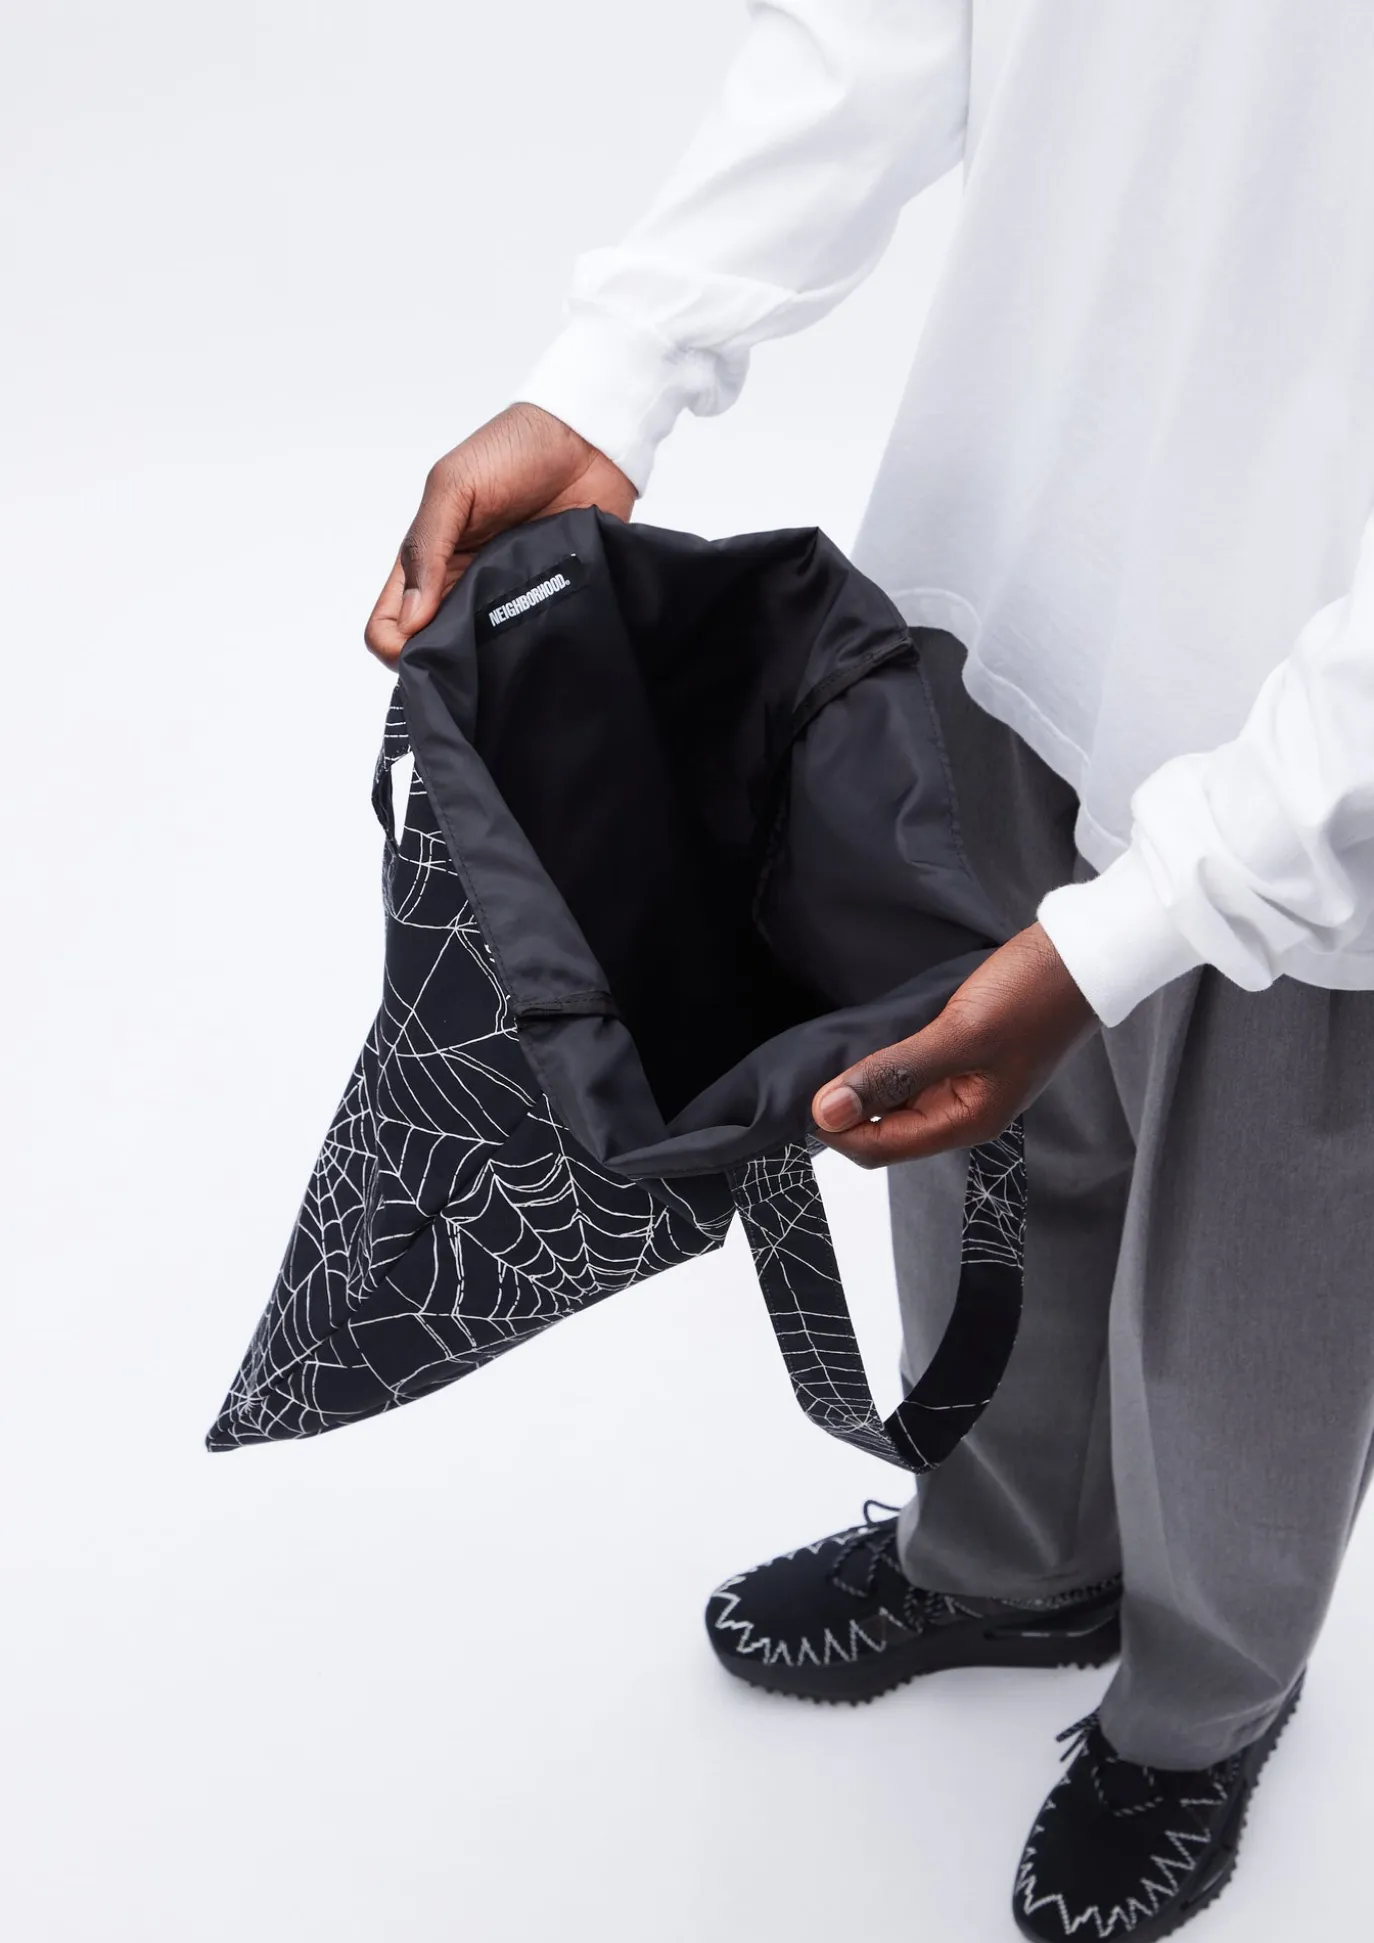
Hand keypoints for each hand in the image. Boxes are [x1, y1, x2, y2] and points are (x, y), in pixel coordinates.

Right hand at [364, 402, 636, 664]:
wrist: (587, 441)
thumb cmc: (513, 450)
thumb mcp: (453, 487)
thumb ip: (425, 548)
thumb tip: (410, 620)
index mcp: (427, 563)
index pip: (389, 626)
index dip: (396, 647)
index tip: (425, 650)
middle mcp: (461, 590)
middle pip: (435, 651)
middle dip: (446, 663)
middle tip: (474, 658)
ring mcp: (504, 601)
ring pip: (483, 658)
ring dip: (491, 661)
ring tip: (510, 644)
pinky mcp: (546, 604)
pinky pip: (533, 644)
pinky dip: (533, 649)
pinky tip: (543, 637)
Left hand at [811, 922, 1095, 1165]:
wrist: (1081, 955)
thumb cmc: (1033, 996)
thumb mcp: (959, 1034)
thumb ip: (894, 1073)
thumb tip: (831, 1109)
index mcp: (967, 1122)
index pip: (879, 1149)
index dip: (836, 1129)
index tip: (802, 1094)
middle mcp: (963, 1111)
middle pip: (884, 1130)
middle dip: (846, 1109)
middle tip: (814, 1068)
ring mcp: (964, 1083)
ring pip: (894, 1098)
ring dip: (864, 1082)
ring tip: (836, 1051)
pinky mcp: (964, 1054)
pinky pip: (911, 1070)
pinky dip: (885, 1060)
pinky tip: (869, 1036)